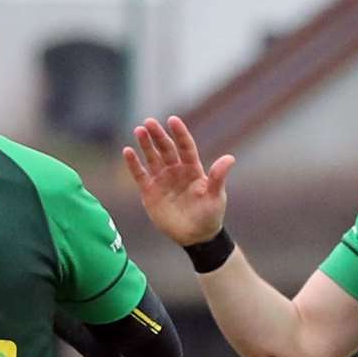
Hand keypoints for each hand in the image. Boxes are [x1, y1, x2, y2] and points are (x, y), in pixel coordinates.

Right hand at [121, 115, 235, 246]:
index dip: (179, 133)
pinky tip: (127, 151)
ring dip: (145, 145)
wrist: (195, 236)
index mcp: (193, 169)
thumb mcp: (216, 197)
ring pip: (152, 158)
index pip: (185, 147)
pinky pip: (140, 175)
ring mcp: (162, 180)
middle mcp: (176, 171)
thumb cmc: (209, 215)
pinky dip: (133, 164)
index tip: (173, 120)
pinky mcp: (149, 192)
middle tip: (149, 122)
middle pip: (166, 149)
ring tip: (138, 131)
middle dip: (158, 135)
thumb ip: (218, 177)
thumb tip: (230, 158)